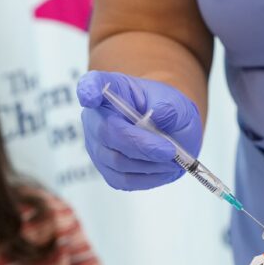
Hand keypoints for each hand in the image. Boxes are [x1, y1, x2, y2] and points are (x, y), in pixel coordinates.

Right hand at [77, 71, 202, 189]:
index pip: (91, 85)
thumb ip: (169, 108)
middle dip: (141, 144)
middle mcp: (96, 118)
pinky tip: (163, 170)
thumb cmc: (168, 111)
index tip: (90, 96)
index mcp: (111, 89)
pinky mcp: (106, 169)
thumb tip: (157, 117)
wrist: (171, 132)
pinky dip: (148, 178)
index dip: (88, 90)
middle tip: (170, 150)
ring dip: (149, 163)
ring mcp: (97, 146)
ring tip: (173, 159)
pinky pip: (123, 180)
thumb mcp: (175, 102)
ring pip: (117, 161)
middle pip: (105, 133)